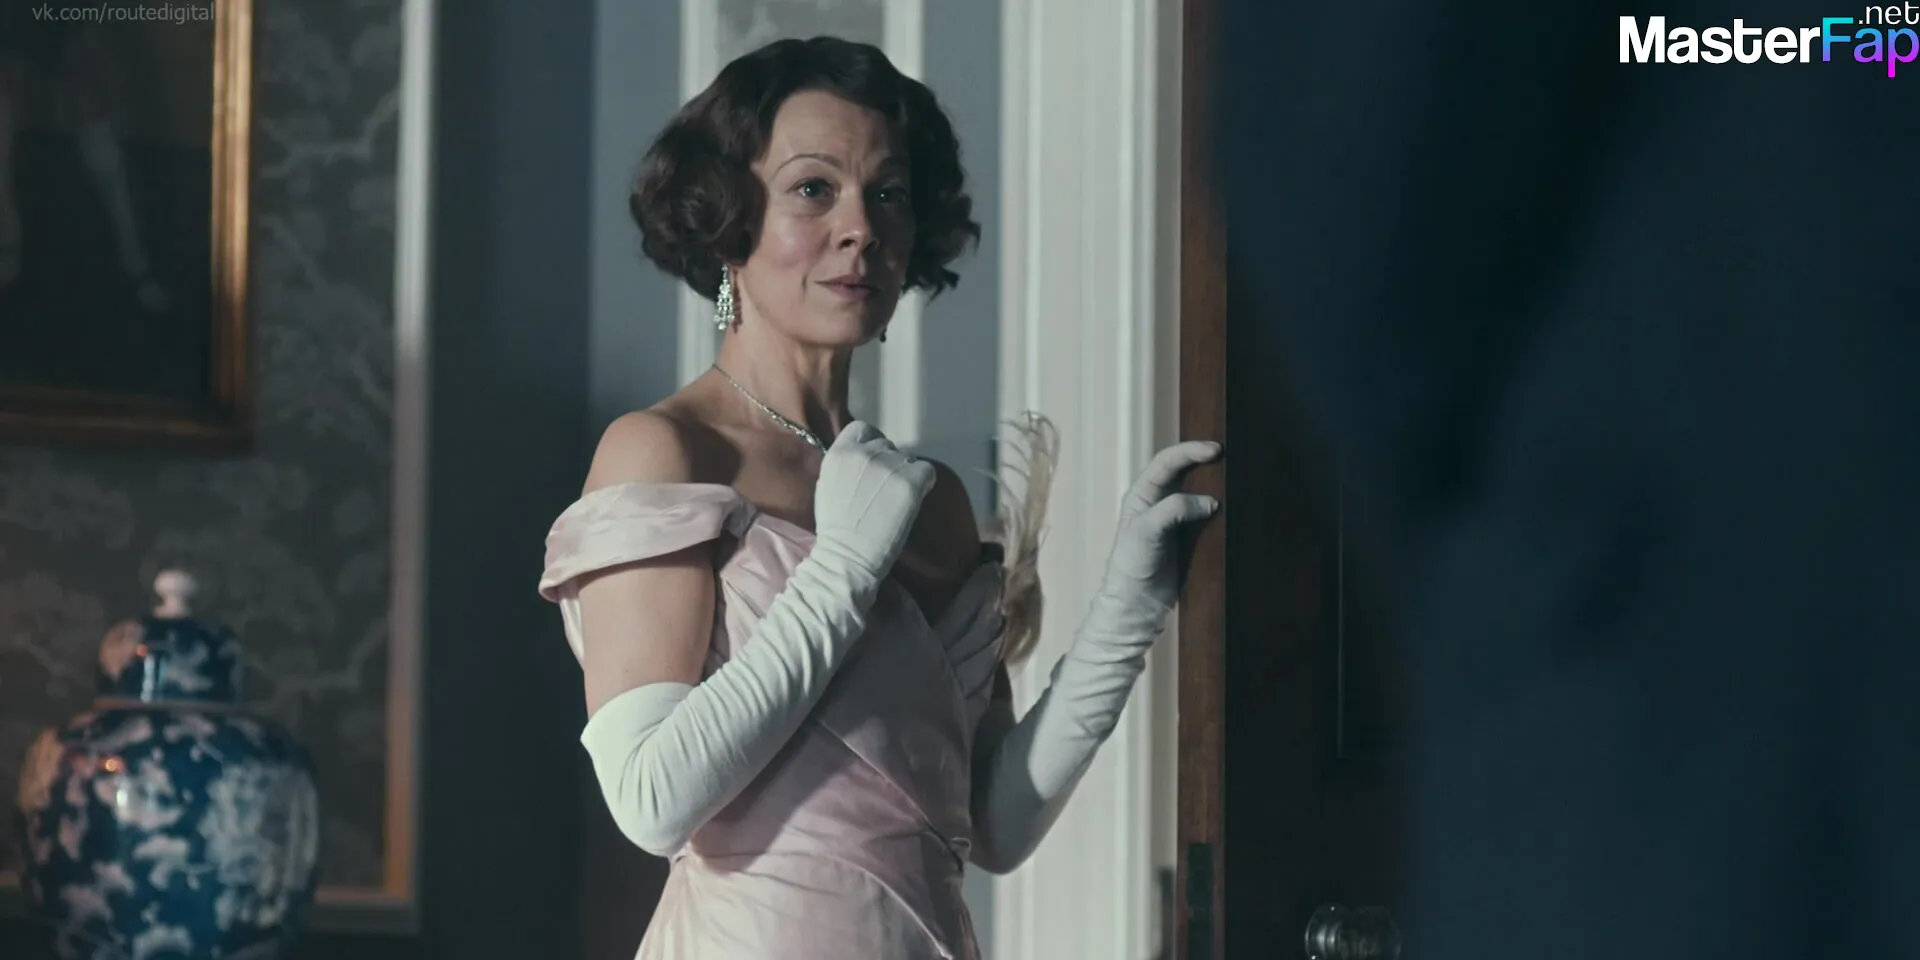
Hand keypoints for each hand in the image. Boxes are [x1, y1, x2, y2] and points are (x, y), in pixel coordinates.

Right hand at [812, 421, 936, 579]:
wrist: (847, 556)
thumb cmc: (836, 529)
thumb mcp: (829, 484)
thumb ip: (847, 465)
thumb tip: (866, 455)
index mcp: (840, 452)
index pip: (862, 429)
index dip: (871, 444)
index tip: (874, 464)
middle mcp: (865, 452)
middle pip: (887, 444)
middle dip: (888, 463)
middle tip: (884, 491)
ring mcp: (889, 466)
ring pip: (908, 458)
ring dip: (905, 474)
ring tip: (895, 500)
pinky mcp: (910, 482)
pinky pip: (927, 471)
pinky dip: (923, 484)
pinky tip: (912, 501)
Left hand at [1100, 440, 1222, 607]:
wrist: (1138, 604)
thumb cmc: (1133, 565)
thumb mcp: (1146, 531)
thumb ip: (1173, 510)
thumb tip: (1210, 502)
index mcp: (1142, 494)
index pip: (1166, 462)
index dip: (1190, 451)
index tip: (1215, 450)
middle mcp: (1158, 502)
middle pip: (1184, 472)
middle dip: (1204, 461)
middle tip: (1229, 456)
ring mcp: (1174, 519)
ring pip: (1197, 492)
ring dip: (1214, 484)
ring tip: (1235, 476)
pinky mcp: (1188, 537)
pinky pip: (1206, 516)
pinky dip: (1219, 508)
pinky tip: (1234, 506)